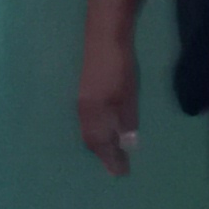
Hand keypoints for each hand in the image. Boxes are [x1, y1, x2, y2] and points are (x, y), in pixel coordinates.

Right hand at [76, 22, 142, 175]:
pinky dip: (95, 131)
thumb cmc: (119, 67)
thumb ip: (126, 121)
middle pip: (91, 140)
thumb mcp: (127, 96)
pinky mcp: (84, 91)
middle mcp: (84, 111)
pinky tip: (103, 129)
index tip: (122, 173)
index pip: (102, 145)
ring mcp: (81, 100)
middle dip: (102, 155)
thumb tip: (126, 146)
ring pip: (87, 130)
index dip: (112, 159)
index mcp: (94, 114)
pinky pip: (86, 120)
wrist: (104, 36)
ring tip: (109, 152)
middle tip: (116, 166)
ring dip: (97, 144)